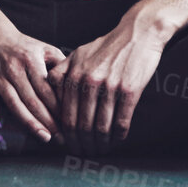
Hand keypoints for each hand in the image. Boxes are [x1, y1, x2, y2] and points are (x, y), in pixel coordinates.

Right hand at [0, 22, 64, 141]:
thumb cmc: (24, 45)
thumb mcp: (45, 48)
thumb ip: (61, 63)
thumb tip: (77, 81)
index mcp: (31, 61)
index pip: (46, 88)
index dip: (58, 106)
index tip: (70, 120)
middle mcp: (15, 70)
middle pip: (33, 99)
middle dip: (48, 120)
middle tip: (62, 136)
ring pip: (14, 103)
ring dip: (29, 122)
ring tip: (44, 136)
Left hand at [49, 17, 170, 153]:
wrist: (138, 32)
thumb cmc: (108, 44)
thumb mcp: (79, 53)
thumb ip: (62, 71)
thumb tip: (49, 90)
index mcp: (73, 75)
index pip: (65, 115)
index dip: (67, 136)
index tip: (70, 145)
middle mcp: (88, 81)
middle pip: (81, 125)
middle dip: (82, 145)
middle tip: (85, 154)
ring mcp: (110, 86)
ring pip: (101, 127)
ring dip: (101, 144)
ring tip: (102, 150)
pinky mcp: (130, 90)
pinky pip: (122, 121)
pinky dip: (119, 135)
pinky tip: (118, 140)